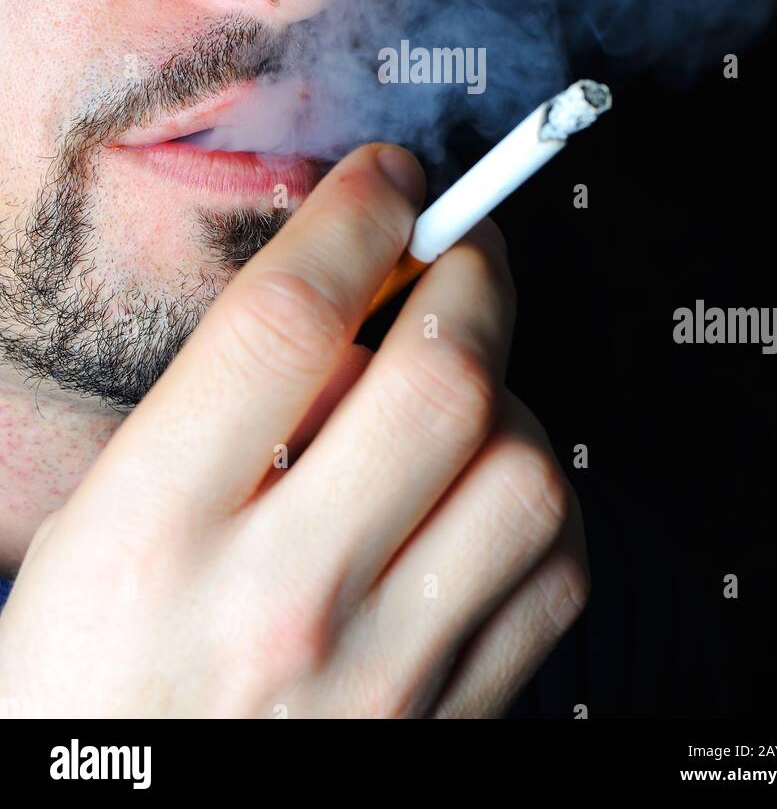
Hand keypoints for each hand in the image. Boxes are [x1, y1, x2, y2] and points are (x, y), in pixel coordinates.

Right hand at [0, 143, 588, 717]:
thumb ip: (214, 416)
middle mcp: (276, 604)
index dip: (354, 215)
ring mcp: (378, 677)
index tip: (385, 182)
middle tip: (457, 250)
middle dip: (469, 271)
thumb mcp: (95, 530)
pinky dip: (539, 501)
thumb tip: (355, 307)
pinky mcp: (450, 724)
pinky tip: (481, 492)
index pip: (285, 321)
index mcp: (150, 536)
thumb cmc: (88, 688)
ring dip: (509, 396)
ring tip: (458, 396)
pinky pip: (556, 576)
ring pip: (525, 471)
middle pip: (437, 378)